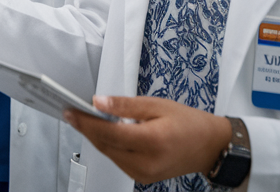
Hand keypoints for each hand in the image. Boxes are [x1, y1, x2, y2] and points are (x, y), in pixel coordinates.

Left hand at [63, 96, 233, 185]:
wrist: (209, 146)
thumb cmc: (188, 123)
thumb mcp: (157, 104)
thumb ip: (125, 104)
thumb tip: (98, 102)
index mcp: (152, 141)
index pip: (109, 133)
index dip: (86, 122)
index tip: (70, 112)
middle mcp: (146, 163)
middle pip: (105, 145)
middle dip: (87, 128)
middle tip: (72, 112)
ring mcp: (144, 174)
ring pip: (109, 154)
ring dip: (97, 137)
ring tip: (86, 119)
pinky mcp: (142, 177)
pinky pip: (118, 160)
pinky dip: (109, 145)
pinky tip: (105, 132)